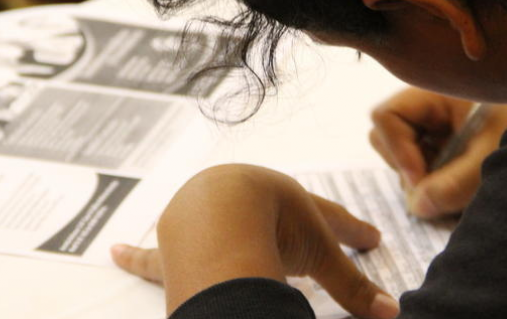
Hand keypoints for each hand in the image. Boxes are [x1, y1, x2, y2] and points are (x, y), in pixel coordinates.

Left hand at [111, 164, 399, 318]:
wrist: (219, 218)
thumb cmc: (273, 227)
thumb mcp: (319, 257)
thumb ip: (354, 288)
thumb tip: (394, 315)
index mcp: (288, 200)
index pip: (329, 219)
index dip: (352, 232)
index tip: (371, 238)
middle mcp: (246, 202)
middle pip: (278, 217)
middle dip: (299, 227)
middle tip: (315, 236)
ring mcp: (206, 220)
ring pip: (218, 226)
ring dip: (232, 231)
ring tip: (237, 237)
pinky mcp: (172, 247)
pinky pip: (150, 255)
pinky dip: (134, 256)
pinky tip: (113, 252)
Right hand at [369, 88, 506, 217]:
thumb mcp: (493, 156)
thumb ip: (454, 183)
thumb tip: (416, 206)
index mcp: (436, 94)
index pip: (386, 116)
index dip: (396, 150)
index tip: (422, 179)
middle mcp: (431, 110)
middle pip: (387, 138)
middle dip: (409, 169)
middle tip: (441, 189)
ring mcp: (438, 130)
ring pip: (406, 159)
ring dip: (427, 182)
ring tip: (463, 191)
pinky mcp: (450, 149)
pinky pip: (427, 171)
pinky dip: (441, 186)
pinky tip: (467, 190)